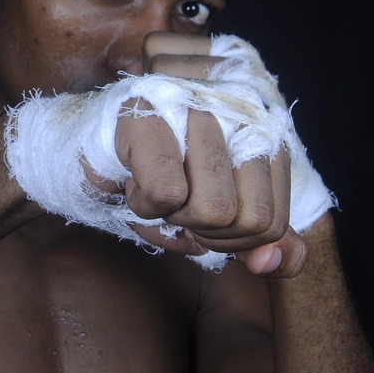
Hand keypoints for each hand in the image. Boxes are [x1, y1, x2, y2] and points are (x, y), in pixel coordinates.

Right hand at [115, 33, 304, 276]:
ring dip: (175, 218)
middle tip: (178, 204)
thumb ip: (260, 239)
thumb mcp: (221, 204)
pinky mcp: (149, 116)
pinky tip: (133, 182)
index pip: (274, 222)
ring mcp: (199, 109)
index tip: (204, 222)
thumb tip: (270, 263)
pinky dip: (144, 205)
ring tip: (157, 188)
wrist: (99, 126)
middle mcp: (243, 115)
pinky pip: (167, 195)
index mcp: (267, 136)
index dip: (235, 242)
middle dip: (208, 233)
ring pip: (216, 211)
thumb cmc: (163, 167)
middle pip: (252, 221)